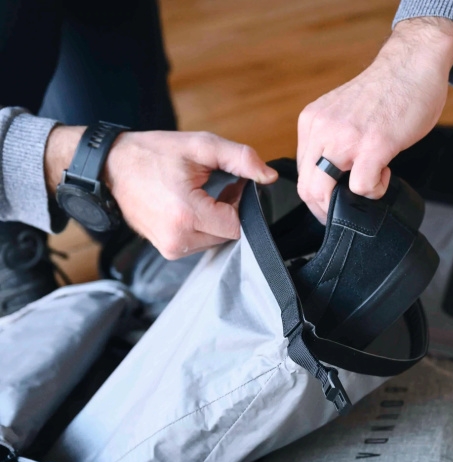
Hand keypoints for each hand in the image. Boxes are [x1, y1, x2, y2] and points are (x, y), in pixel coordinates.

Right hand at [45, 127, 277, 258]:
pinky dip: (202, 227)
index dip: (240, 203)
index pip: (237, 223)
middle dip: (229, 212)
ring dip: (216, 220)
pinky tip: (191, 207)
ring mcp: (171, 249)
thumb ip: (241, 158)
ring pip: (216, 240)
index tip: (231, 184)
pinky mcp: (167, 250)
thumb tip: (269, 176)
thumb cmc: (152, 154)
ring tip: (200, 196)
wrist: (110, 168)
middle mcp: (179, 240)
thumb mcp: (200, 146)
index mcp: (187, 215)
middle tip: (217, 187)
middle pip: (228, 234)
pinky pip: (199, 242)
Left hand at [296, 17, 452, 221]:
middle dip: (324, 210)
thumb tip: (332, 179)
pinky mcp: (373, 144)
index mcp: (312, 122)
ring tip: (368, 187)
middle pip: (307, 188)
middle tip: (345, 211)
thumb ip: (332, 142)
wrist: (413, 62)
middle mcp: (322, 129)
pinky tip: (385, 173)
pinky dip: (374, 191)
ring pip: (324, 192)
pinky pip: (361, 187)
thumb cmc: (386, 90)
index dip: (316, 195)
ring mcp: (346, 137)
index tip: (334, 200)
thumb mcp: (342, 114)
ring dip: (345, 205)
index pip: (301, 173)